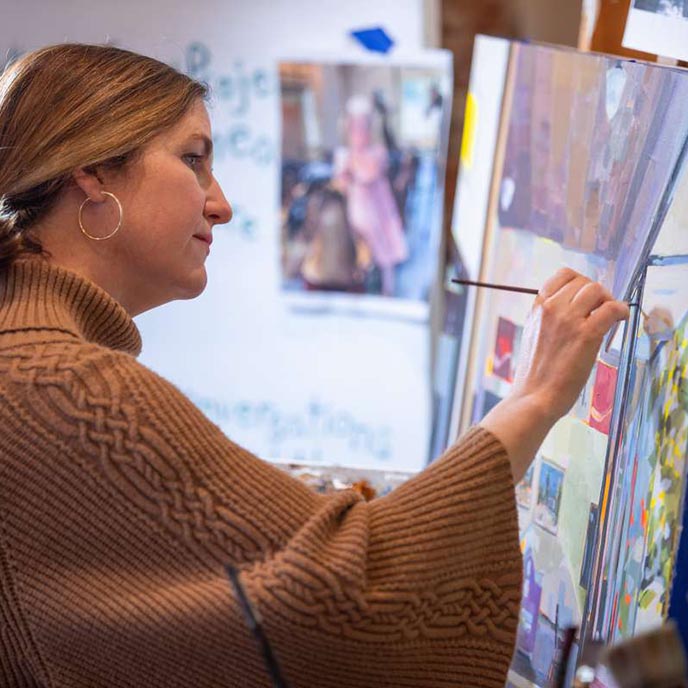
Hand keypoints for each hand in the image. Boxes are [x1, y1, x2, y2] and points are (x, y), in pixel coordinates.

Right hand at [511, 268, 628, 421]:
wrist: (534, 397)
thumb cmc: (535, 374)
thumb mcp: (533, 335)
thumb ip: (548, 317)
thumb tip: (573, 309)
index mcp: (537, 308)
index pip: (564, 275)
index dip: (581, 282)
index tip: (586, 296)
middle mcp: (551, 309)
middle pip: (583, 282)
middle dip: (597, 293)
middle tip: (601, 310)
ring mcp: (568, 320)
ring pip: (596, 290)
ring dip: (608, 300)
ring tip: (609, 317)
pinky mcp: (585, 335)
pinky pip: (612, 308)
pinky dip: (620, 311)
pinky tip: (619, 320)